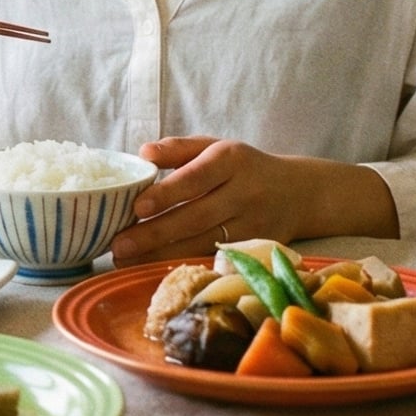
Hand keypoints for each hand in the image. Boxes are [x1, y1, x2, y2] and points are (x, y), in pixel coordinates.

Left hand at [111, 137, 299, 265]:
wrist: (296, 193)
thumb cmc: (242, 167)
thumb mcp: (214, 147)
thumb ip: (177, 149)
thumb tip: (142, 152)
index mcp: (232, 160)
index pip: (197, 177)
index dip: (167, 193)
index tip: (137, 207)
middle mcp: (245, 192)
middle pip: (197, 216)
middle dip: (154, 233)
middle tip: (118, 245)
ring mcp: (252, 225)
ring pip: (203, 243)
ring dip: (162, 254)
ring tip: (126, 260)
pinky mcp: (254, 249)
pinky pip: (214, 259)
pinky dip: (183, 264)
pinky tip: (153, 268)